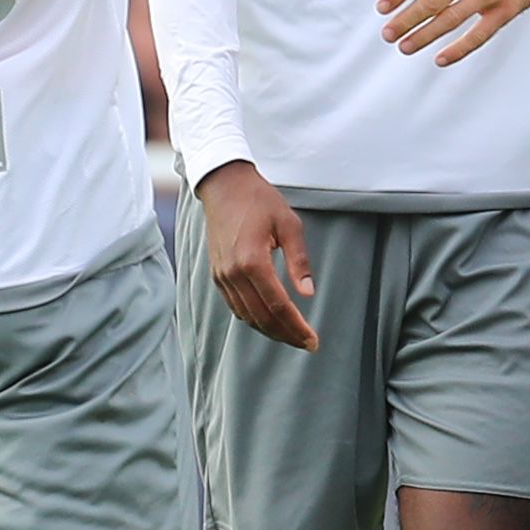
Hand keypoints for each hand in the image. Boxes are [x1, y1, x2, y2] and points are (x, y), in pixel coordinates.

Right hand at [196, 161, 316, 350]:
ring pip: (247, 316)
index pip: (278, 305)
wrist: (224, 186)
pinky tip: (270, 320)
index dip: (296, 327)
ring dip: (270, 330)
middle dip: (286, 334)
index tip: (312, 339)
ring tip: (292, 335)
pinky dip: (254, 318)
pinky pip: (236, 306)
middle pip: (262, 317)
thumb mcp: (289, 224)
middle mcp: (233, 273)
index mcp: (253, 261)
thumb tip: (307, 293)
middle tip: (307, 343)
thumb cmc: (260, 200)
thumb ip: (299, 260)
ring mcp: (222, 276)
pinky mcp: (217, 275)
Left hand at [379, 0, 529, 68]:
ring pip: (452, 20)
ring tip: (405, 47)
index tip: (382, 8)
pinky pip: (480, 34)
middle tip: (388, 34)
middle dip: (407, 20)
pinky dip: (460, 49)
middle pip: (433, 1)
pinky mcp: (508, 8)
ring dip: (425, 36)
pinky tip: (441, 58)